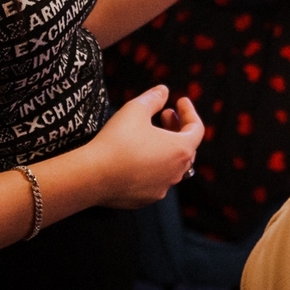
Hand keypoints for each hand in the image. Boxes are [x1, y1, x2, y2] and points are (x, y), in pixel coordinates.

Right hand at [85, 85, 203, 207]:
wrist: (93, 176)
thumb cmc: (118, 140)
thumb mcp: (135, 109)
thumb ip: (153, 98)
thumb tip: (163, 91)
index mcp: (180, 150)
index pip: (197, 129)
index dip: (189, 112)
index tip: (180, 101)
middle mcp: (176, 172)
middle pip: (187, 148)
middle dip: (178, 129)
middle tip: (164, 114)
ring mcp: (162, 188)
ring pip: (172, 166)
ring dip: (166, 148)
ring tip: (150, 135)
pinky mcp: (146, 199)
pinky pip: (156, 180)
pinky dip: (153, 166)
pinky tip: (137, 157)